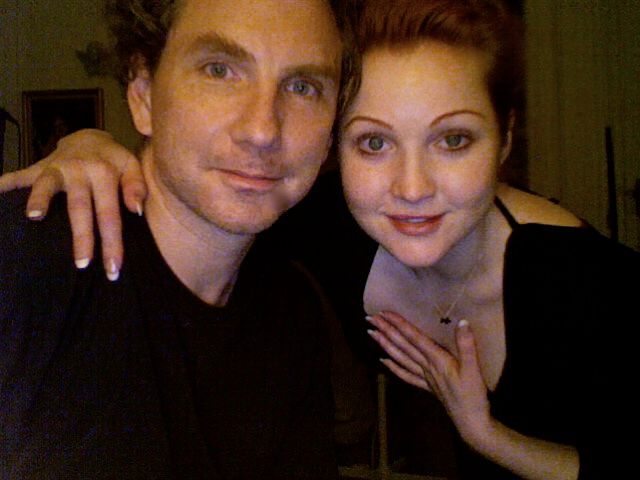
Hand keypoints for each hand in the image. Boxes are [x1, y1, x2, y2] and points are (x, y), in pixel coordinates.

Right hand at [0, 129, 145, 279]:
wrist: (89, 136)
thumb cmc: (113, 160)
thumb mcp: (132, 166)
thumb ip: (136, 186)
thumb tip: (137, 210)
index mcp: (104, 174)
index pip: (110, 214)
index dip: (112, 242)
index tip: (113, 268)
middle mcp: (80, 171)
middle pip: (80, 208)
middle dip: (81, 238)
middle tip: (82, 265)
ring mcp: (57, 168)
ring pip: (47, 186)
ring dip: (40, 200)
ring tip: (34, 218)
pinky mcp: (39, 168)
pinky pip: (20, 176)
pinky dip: (5, 184)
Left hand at [367, 311, 491, 444]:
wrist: (472, 424)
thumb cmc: (473, 397)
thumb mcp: (474, 370)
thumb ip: (467, 346)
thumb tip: (462, 321)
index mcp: (437, 360)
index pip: (413, 337)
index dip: (398, 323)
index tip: (383, 312)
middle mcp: (426, 367)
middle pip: (403, 346)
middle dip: (386, 330)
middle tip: (369, 318)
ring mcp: (425, 378)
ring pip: (400, 358)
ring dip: (385, 345)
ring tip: (372, 333)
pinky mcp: (427, 388)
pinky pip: (406, 375)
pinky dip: (393, 367)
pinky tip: (382, 361)